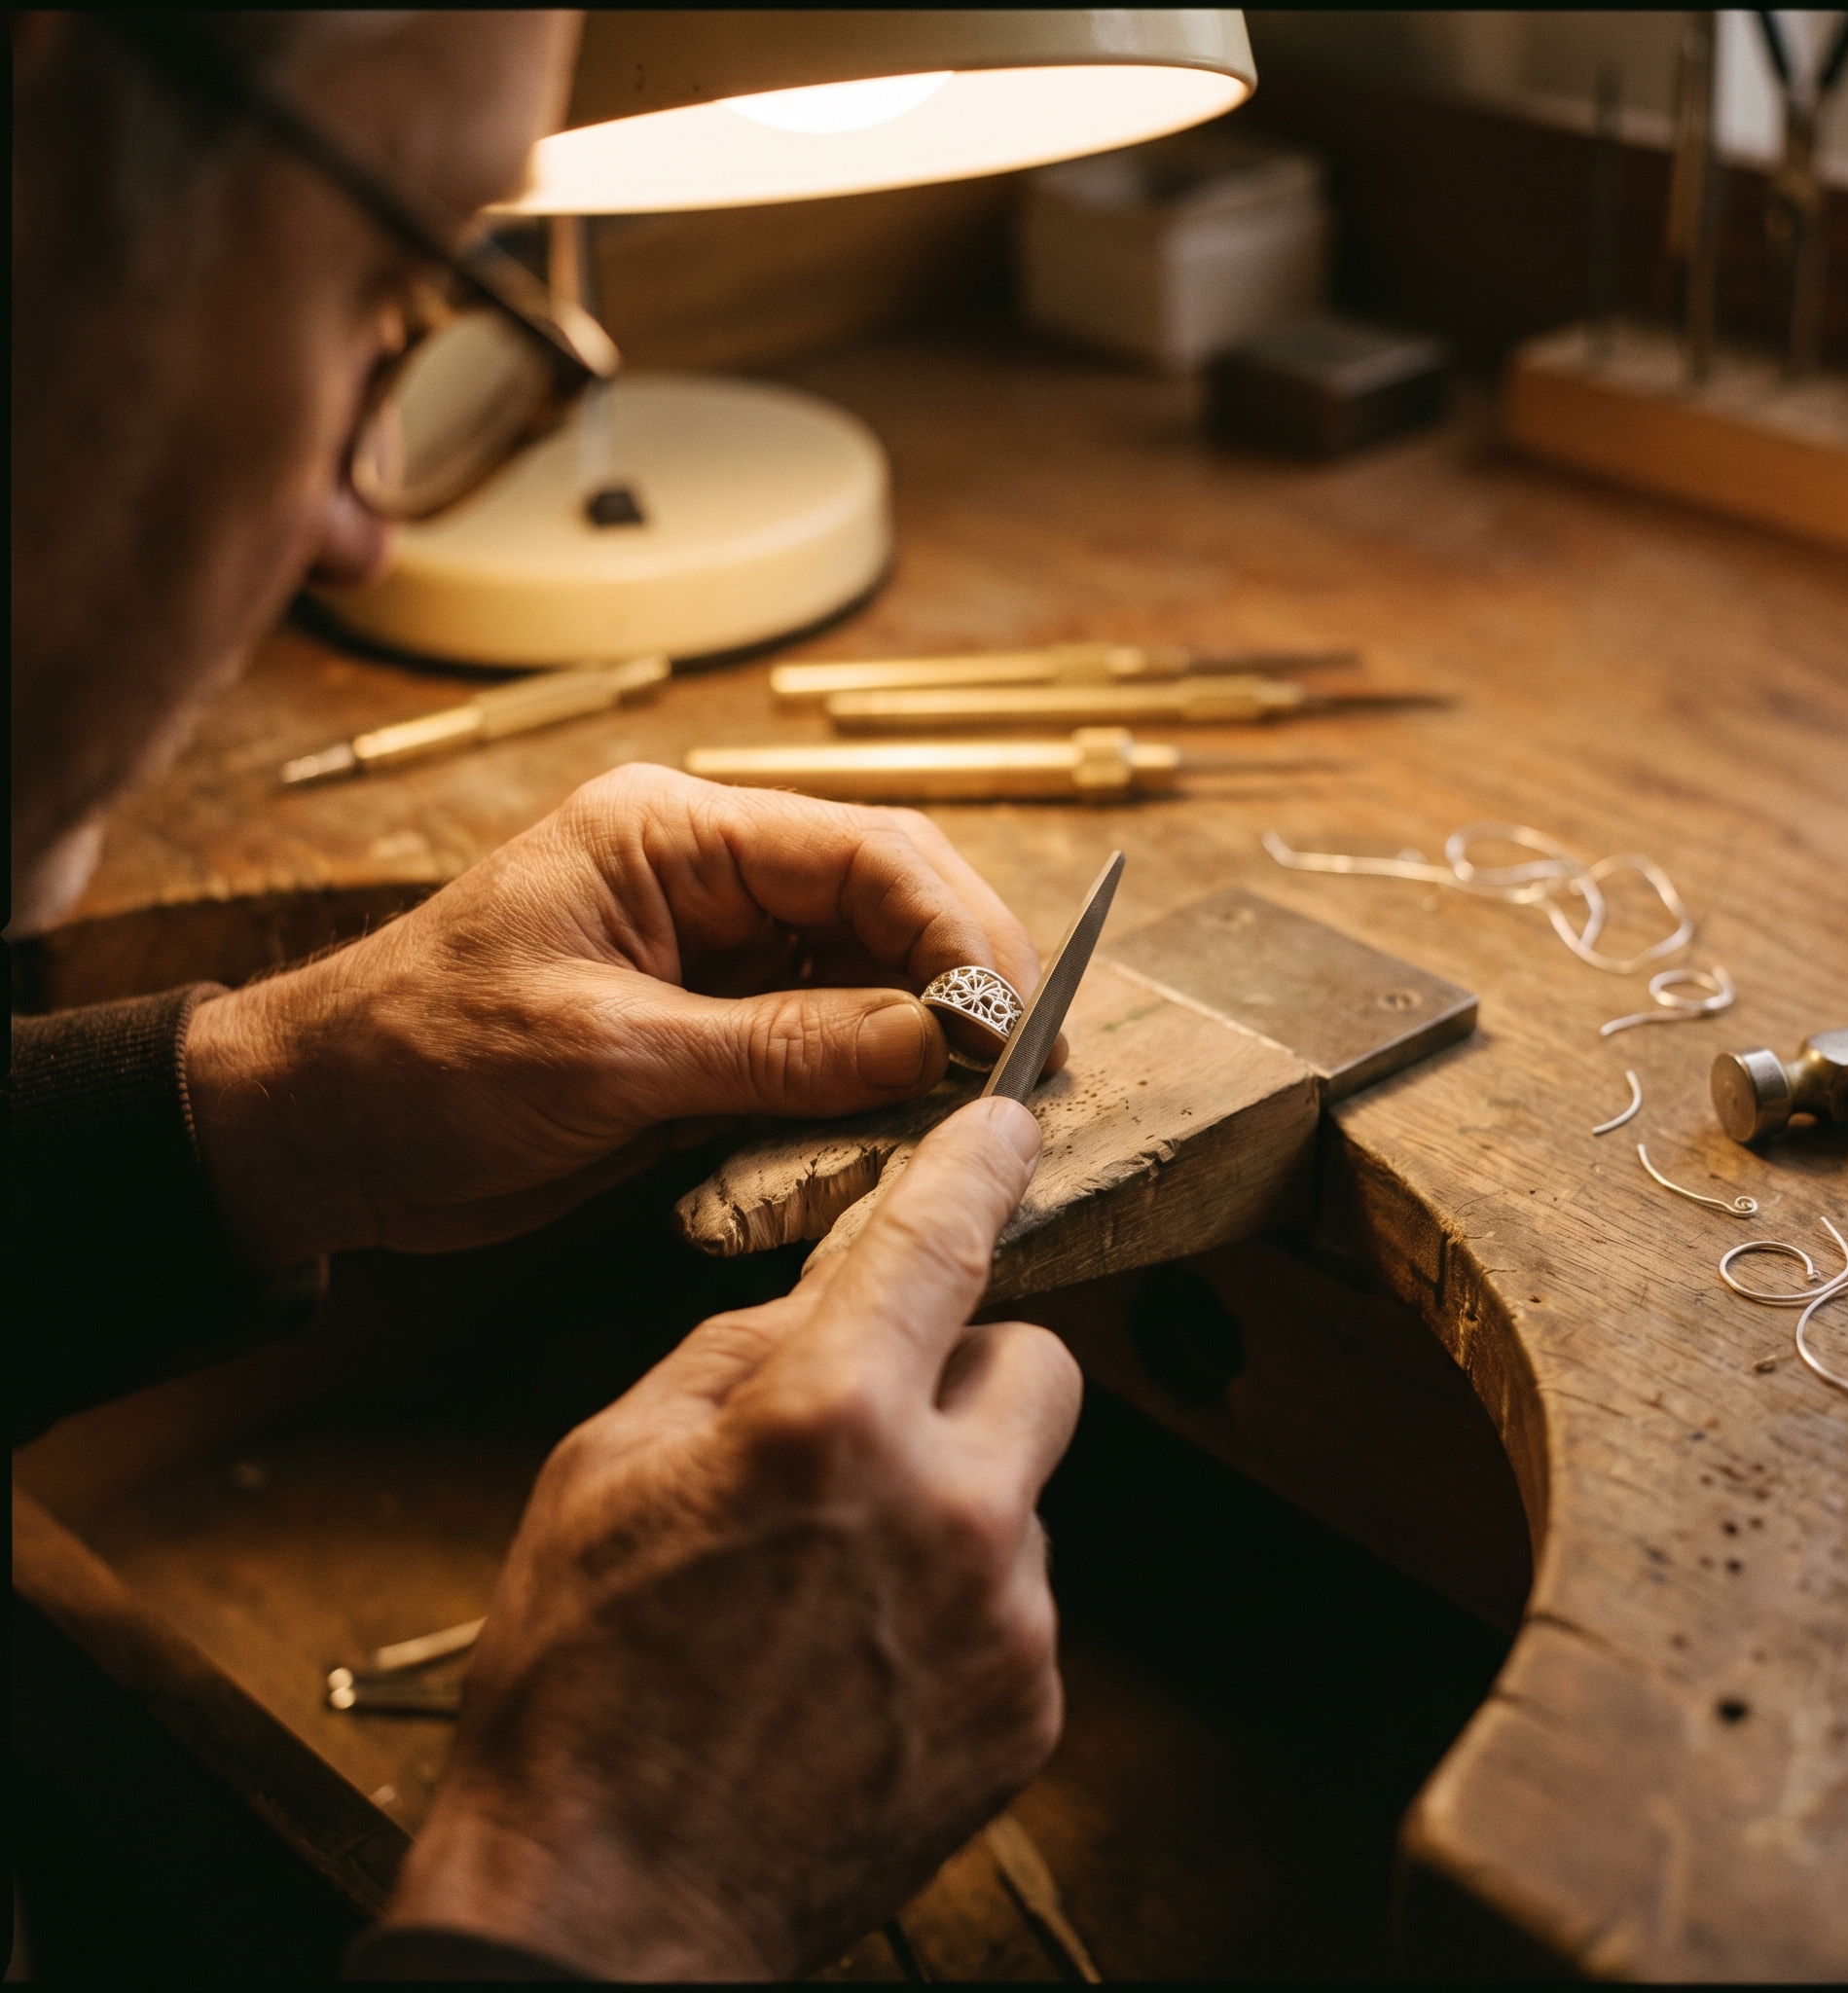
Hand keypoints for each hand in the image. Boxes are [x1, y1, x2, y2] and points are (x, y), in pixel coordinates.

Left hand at [184, 766, 1058, 1265]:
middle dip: (961, 980)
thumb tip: (939, 1045)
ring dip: (926, 1043)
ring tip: (981, 1112)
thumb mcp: (605, 1056)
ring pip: (870, 979)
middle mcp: (709, 878)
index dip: (952, 930)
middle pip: (885, 904)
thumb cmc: (421, 1062)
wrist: (320, 1135)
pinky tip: (909, 1134)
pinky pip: (826, 1048)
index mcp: (673, 832)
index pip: (859, 852)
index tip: (1009, 1020)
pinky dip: (873, 1091)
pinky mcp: (712, 1031)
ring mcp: (715, 956)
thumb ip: (780, 1051)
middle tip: (1027, 1070)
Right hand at [383, 1097, 1080, 1979]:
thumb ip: (742, 1350)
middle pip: (1036, 1361)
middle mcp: (948, 1511)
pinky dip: (959, 1599)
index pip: (939, 1245)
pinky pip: (1018, 1597)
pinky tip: (861, 1658)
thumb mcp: (609, 1463)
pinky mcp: (1031, 1711)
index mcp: (828, 1424)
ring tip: (834, 1585)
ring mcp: (1005, 1621)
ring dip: (953, 1498)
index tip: (1008, 1129)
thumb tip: (835, 1292)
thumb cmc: (582, 1678)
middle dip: (967, 1368)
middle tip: (882, 1419)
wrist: (602, 1910)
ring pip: (1023, 1488)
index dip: (976, 1167)